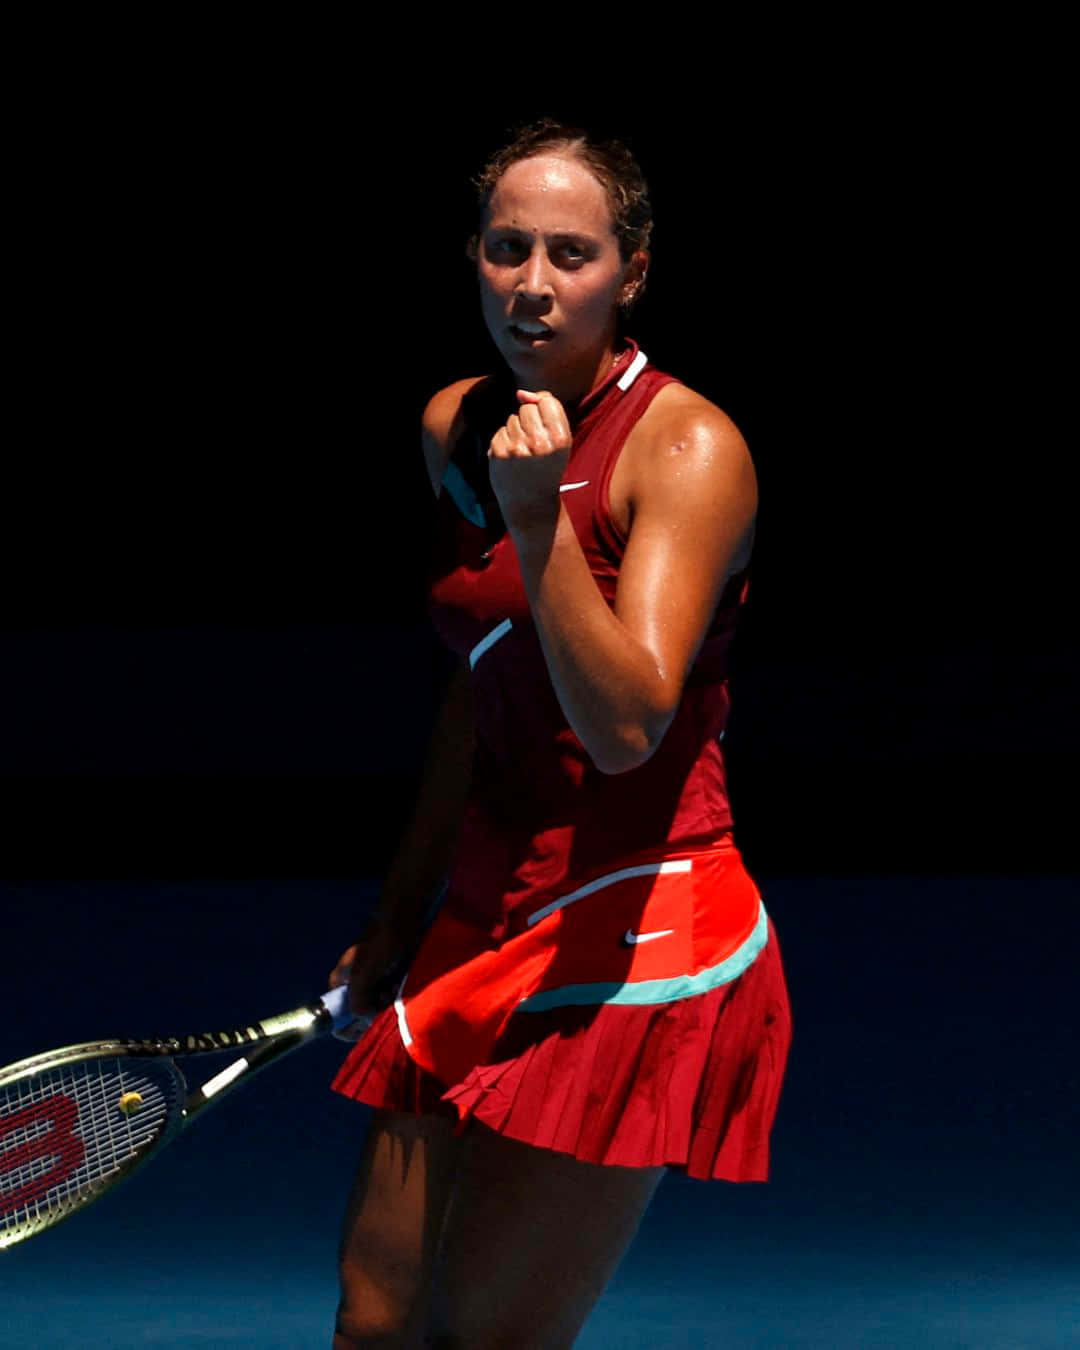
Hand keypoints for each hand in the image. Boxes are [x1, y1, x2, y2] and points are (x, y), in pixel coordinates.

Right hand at [327, 915, 416, 1019]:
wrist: (404, 918)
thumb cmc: (381, 942)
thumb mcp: (364, 972)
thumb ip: (358, 999)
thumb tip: (363, 1019)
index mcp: (339, 983)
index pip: (336, 1018)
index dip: (350, 1027)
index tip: (368, 1024)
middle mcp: (352, 985)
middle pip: (359, 1015)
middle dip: (373, 1014)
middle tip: (385, 1001)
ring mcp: (370, 981)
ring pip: (376, 1007)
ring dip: (386, 1006)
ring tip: (394, 991)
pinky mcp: (387, 977)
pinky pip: (388, 997)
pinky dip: (395, 997)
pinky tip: (400, 987)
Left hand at [488, 389, 571, 531]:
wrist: (531, 503)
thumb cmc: (547, 467)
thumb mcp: (558, 441)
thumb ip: (547, 411)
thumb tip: (520, 393)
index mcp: (560, 438)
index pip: (547, 401)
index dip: (543, 411)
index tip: (545, 428)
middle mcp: (540, 442)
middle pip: (527, 408)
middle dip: (528, 421)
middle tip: (533, 445)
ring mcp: (518, 448)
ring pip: (512, 419)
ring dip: (515, 431)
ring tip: (523, 453)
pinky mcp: (500, 453)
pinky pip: (500, 431)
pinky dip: (504, 441)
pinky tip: (511, 458)